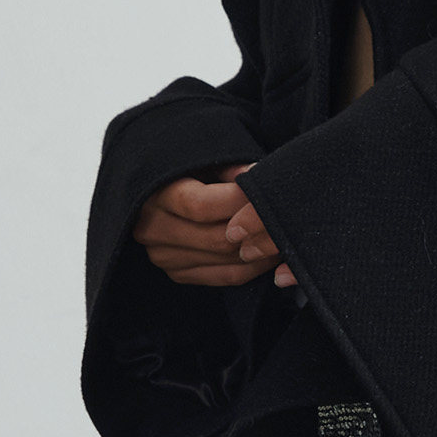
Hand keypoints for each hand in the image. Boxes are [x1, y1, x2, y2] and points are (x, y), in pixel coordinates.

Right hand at [133, 169, 294, 290]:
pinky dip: (254, 266)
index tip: (263, 191)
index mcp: (156, 194)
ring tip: (281, 233)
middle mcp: (153, 229)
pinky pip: (226, 277)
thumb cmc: (188, 170)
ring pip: (226, 261)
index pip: (200, 205)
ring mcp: (164, 256)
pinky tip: (270, 253)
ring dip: (260, 249)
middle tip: (283, 216)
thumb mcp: (203, 160)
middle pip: (217, 238)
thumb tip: (256, 174)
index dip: (237, 200)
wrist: (158, 192)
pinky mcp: (178, 273)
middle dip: (255, 228)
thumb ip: (228, 168)